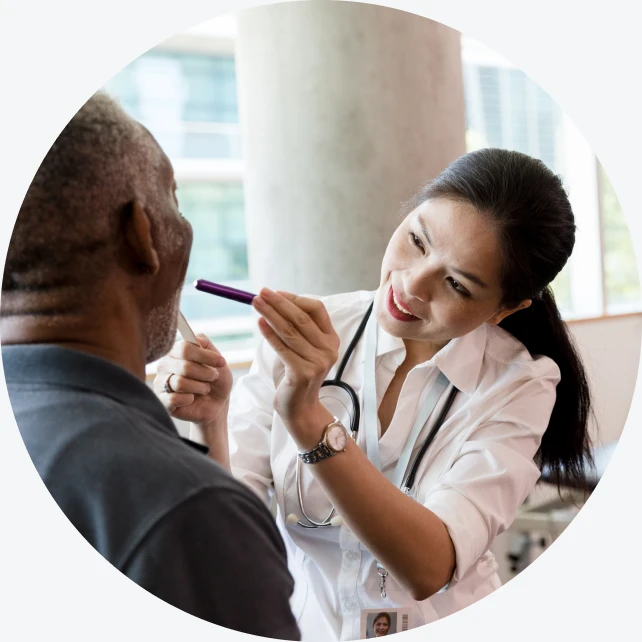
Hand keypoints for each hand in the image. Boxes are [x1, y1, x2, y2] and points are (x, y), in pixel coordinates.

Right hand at [154, 334, 232, 427]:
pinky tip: (191, 399)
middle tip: (213, 377)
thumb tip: (196, 339)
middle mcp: (165, 365)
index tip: (221, 362)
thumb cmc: (216, 380)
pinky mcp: (162, 401)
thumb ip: (206, 345)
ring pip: (180, 383)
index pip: (184, 347)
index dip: (205, 355)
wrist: (217, 403)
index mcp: (176, 351)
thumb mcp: (217, 360)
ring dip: (199, 387)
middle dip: (205, 374)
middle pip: (184, 366)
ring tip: (204, 389)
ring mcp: (161, 383)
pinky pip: (173, 399)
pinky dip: (189, 399)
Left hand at [252, 288, 338, 443]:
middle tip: (261, 292)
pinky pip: (282, 348)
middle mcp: (328, 349)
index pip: (317, 309)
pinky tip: (259, 323)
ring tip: (255, 303)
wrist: (299, 408)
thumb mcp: (301, 348)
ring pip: (290, 331)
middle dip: (279, 303)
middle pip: (301, 318)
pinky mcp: (303, 373)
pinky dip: (269, 334)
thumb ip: (296, 328)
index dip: (295, 299)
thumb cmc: (295, 374)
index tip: (275, 293)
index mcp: (331, 339)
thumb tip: (274, 300)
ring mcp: (318, 362)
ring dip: (270, 314)